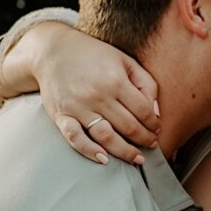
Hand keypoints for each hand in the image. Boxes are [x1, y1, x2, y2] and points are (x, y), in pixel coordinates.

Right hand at [1, 23, 160, 164]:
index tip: (157, 130)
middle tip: (152, 145)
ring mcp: (78, 107)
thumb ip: (146, 84)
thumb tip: (156, 113)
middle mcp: (98, 95)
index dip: (154, 124)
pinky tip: (104, 159)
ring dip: (125, 151)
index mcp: (116, 80)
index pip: (143, 111)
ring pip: (106, 136)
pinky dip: (89, 150)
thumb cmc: (94, 55)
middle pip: (128, 126)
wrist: (53, 50)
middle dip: (145, 139)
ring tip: (137, 158)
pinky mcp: (61, 115)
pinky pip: (75, 138)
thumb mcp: (125, 61)